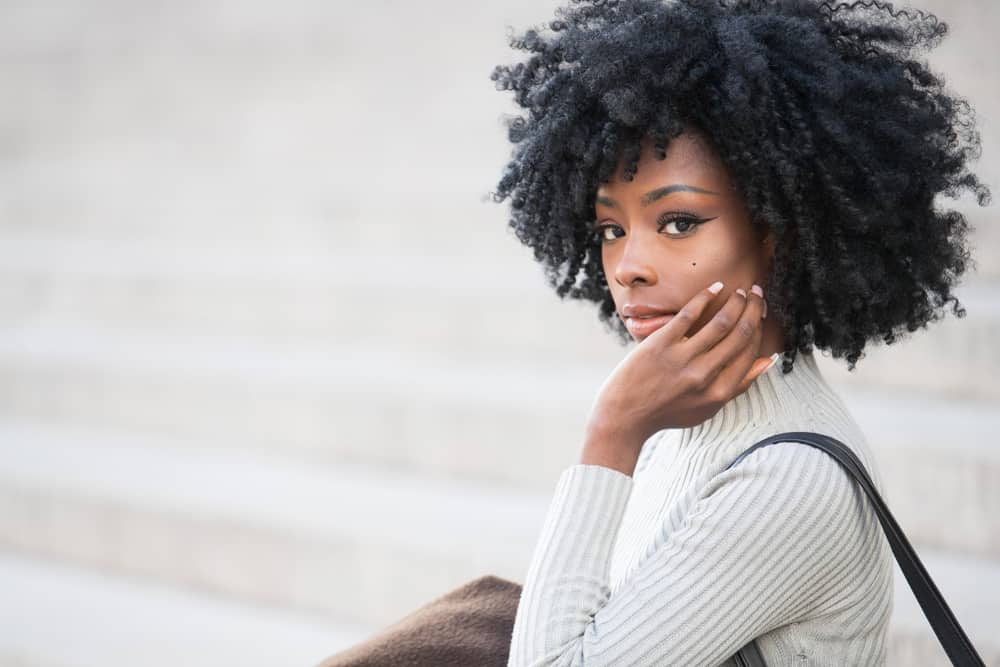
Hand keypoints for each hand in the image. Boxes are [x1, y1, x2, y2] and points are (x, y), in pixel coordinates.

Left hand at [582, 282, 773, 467]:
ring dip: (736, 302)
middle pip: (740, 335)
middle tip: (758, 294)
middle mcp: (704, 376)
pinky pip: (689, 315)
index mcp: (719, 393)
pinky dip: (706, 298)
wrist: (625, 415)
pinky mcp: (661, 344)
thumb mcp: (707, 408)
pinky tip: (716, 287)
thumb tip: (767, 361)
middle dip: (754, 310)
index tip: (761, 313)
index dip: (759, 330)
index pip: (749, 354)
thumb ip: (738, 386)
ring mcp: (682, 359)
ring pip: (720, 323)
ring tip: (742, 290)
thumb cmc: (667, 412)